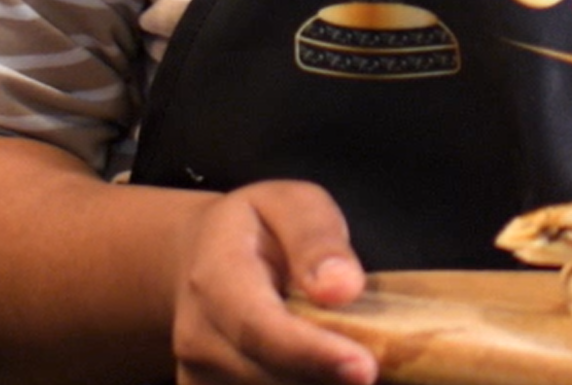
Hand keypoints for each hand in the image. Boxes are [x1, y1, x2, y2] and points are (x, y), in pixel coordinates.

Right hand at [170, 180, 377, 384]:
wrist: (198, 257)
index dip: (312, 353)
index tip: (364, 368)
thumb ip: (316, 239)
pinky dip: (306, 382)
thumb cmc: (255, 228)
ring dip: (318, 378)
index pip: (260, 328)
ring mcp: (199, 375)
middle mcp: (198, 335)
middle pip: (273, 375)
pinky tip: (316, 362)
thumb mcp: (291, 205)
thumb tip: (342, 288)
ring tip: (336, 345)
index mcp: (215, 277)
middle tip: (373, 354)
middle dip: (329, 373)